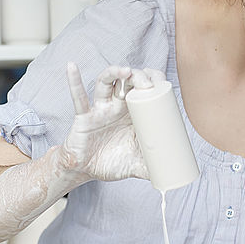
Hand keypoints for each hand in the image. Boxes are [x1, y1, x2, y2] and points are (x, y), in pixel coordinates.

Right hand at [59, 62, 165, 182]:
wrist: (87, 171)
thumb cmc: (112, 162)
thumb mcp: (136, 165)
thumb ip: (152, 168)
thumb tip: (172, 176)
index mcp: (134, 113)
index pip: (145, 88)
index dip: (153, 80)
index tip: (162, 81)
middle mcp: (118, 106)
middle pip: (128, 81)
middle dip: (138, 76)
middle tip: (147, 82)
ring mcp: (101, 109)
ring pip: (106, 83)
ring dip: (114, 73)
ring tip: (125, 71)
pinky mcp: (85, 116)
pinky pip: (79, 97)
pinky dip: (74, 81)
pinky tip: (72, 67)